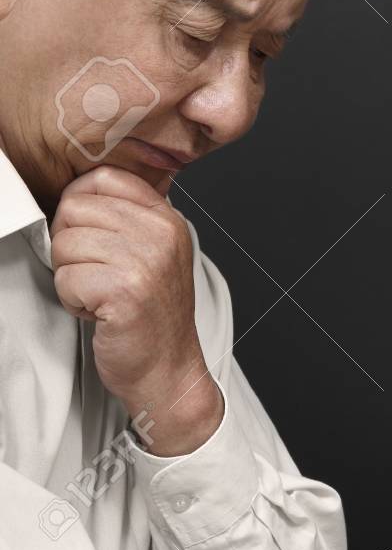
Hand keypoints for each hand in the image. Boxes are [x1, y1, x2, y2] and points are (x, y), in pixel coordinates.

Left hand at [50, 164, 222, 454]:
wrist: (168, 372)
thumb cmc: (152, 318)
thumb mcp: (153, 255)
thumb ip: (126, 218)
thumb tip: (76, 193)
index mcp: (167, 219)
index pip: (102, 178)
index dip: (78, 206)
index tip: (88, 236)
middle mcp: (161, 234)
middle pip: (73, 209)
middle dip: (70, 246)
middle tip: (95, 274)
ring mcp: (146, 261)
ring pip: (63, 243)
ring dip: (71, 276)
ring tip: (100, 295)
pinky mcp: (126, 291)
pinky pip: (67, 278)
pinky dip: (73, 301)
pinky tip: (100, 312)